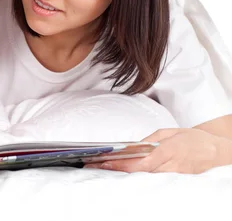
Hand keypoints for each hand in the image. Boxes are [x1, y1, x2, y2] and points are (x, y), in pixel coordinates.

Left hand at [86, 128, 231, 173]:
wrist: (219, 152)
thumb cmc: (194, 139)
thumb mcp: (171, 132)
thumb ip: (151, 140)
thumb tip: (134, 146)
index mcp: (167, 151)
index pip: (138, 162)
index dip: (120, 164)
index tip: (103, 161)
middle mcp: (169, 166)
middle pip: (137, 172)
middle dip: (115, 168)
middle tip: (93, 165)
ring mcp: (173, 175)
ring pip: (143, 177)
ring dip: (122, 172)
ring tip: (102, 167)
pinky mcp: (176, 180)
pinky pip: (153, 179)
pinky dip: (137, 175)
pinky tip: (123, 172)